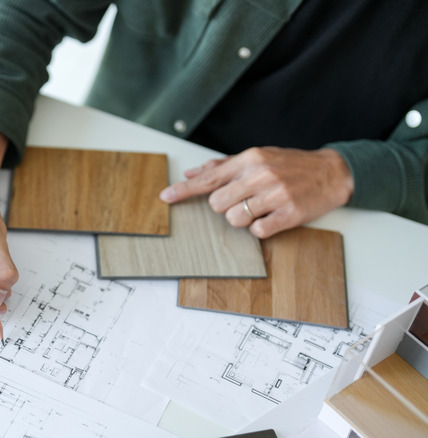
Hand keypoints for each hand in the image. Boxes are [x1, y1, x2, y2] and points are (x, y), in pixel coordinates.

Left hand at [159, 147, 353, 237]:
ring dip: (243, 219)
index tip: (166, 197)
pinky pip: (257, 231)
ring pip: (235, 219)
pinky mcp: (289, 214)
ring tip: (260, 208)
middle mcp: (260, 175)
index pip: (209, 178)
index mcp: (250, 159)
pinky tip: (272, 217)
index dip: (184, 190)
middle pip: (217, 203)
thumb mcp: (258, 157)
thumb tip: (192, 172)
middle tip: (244, 199)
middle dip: (225, 207)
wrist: (333, 172)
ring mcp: (275, 195)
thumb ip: (223, 166)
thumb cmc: (290, 165)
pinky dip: (260, 228)